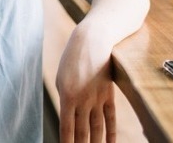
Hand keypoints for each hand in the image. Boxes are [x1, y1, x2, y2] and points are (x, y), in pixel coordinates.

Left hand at [56, 26, 116, 142]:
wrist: (93, 40)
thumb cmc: (72, 58)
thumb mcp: (61, 78)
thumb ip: (65, 99)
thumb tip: (68, 117)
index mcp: (67, 97)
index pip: (67, 129)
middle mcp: (83, 100)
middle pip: (82, 133)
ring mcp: (97, 98)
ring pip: (97, 129)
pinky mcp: (109, 94)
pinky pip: (110, 118)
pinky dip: (111, 133)